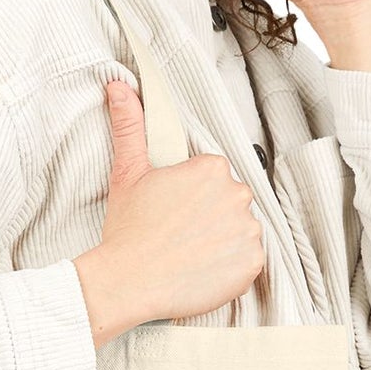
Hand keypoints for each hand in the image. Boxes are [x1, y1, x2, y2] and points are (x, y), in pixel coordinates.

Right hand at [74, 78, 265, 335]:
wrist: (128, 282)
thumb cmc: (128, 229)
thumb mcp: (127, 172)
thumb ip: (130, 126)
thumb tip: (118, 87)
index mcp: (212, 168)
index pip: (213, 177)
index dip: (192, 195)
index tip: (173, 211)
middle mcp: (237, 194)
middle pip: (230, 201)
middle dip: (210, 215)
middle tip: (179, 233)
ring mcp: (248, 230)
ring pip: (241, 230)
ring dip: (222, 240)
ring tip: (190, 253)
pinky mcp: (252, 264)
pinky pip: (249, 260)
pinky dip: (232, 266)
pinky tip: (203, 269)